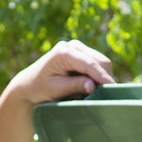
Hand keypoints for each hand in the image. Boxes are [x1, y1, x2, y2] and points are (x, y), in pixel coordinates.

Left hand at [0, 40, 115, 141]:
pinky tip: (93, 86)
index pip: (89, 63)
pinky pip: (97, 63)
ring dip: (102, 76)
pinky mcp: (81, 53)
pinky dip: (98, 75)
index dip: (101, 76)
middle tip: (107, 95)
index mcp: (63, 52)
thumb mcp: (55, 89)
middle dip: (105, 77)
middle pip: (100, 60)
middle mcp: (72, 45)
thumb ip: (74, 85)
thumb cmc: (39, 88)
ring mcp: (77, 47)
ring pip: (101, 61)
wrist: (29, 84)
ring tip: (97, 92)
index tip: (112, 87)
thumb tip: (93, 86)